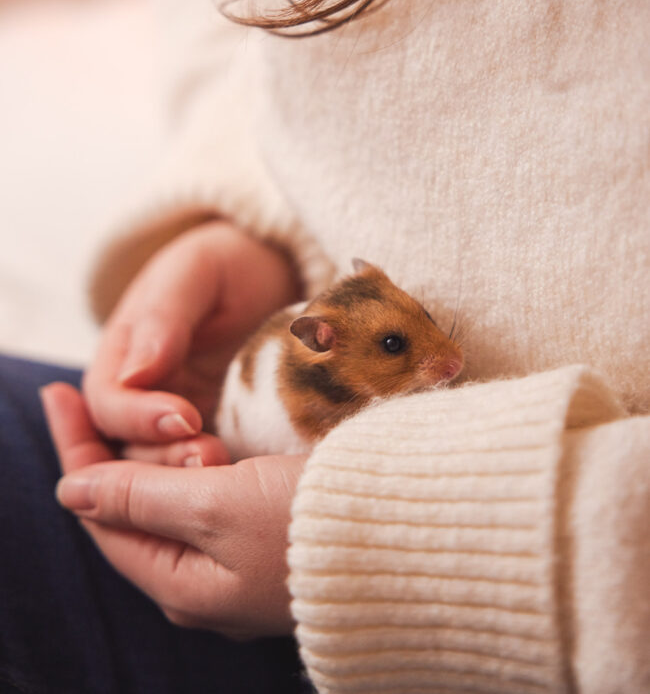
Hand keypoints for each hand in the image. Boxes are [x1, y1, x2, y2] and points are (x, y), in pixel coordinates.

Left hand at [42, 382, 305, 638]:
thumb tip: (68, 492)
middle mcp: (205, 583)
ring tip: (134, 405)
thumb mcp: (217, 506)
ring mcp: (239, 565)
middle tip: (83, 390)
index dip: (75, 450)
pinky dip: (186, 463)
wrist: (413, 532)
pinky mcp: (270, 541)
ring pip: (170, 503)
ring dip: (148, 455)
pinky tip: (188, 435)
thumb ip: (140, 497)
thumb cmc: (314, 519)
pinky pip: (206, 501)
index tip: (58, 391)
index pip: (102, 514)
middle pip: (131, 510)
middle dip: (106, 450)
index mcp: (183, 584)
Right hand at [83, 220, 298, 463]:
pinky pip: (206, 469)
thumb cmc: (230, 264)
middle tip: (210, 455)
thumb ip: (163, 317)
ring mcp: (176, 422)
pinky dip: (219, 480)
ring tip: (227, 464)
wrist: (277, 271)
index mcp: (122, 355)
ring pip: (162, 469)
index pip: (110, 403)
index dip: (138, 417)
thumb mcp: (195, 272)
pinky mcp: (215, 438)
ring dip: (188, 476)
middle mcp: (140, 397)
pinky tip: (245, 478)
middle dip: (163, 459)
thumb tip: (134, 374)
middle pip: (127, 449)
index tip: (186, 416)